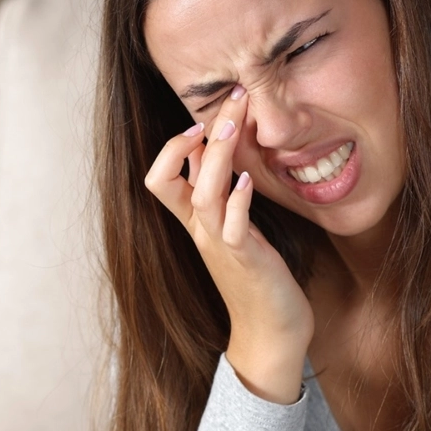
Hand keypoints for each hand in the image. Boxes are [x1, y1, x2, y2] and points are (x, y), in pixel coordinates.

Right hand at [144, 86, 312, 402]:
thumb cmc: (257, 279)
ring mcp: (220, 245)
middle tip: (232, 97)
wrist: (271, 333)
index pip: (159, 178)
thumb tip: (212, 154)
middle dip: (200, 134)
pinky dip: (238, 201)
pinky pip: (234, 227)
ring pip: (203, 195)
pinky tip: (249, 179)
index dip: (171, 148)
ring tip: (232, 126)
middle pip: (175, 176)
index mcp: (195, 223)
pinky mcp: (247, 260)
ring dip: (217, 157)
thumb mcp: (234, 230)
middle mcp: (201, 231)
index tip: (200, 122)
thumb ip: (219, 195)